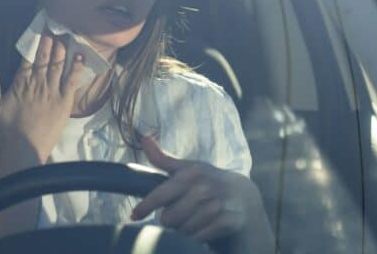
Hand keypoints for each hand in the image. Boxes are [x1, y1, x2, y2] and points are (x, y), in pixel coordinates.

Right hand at [0, 31, 84, 163]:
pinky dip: (77, 68)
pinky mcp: (64, 101)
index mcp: (21, 82)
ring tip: (67, 35)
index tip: (41, 28)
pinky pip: (72, 80)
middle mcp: (37, 82)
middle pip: (45, 57)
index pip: (29, 56)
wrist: (24, 148)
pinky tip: (81, 56)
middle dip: (50, 40)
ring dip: (63, 49)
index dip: (36, 41)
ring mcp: (52, 90)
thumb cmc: (8, 129)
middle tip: (56, 26)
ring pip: (59, 64)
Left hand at [131, 136, 260, 242]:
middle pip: (168, 218)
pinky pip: (198, 238)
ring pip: (183, 230)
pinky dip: (195, 237)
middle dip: (169, 220)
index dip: (144, 207)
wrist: (242, 195)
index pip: (160, 195)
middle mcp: (203, 188)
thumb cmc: (207, 180)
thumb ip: (162, 158)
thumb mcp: (187, 167)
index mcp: (190, 173)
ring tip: (189, 220)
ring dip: (183, 230)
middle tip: (177, 214)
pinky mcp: (226, 221)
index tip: (134, 215)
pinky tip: (199, 228)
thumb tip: (143, 139)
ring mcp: (216, 205)